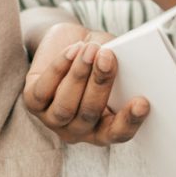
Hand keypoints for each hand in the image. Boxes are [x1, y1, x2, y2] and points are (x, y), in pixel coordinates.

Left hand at [23, 23, 149, 144]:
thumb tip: (127, 60)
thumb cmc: (99, 54)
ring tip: (89, 49)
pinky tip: (73, 49)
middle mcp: (78, 130)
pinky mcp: (32, 103)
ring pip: (65, 106)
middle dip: (100, 85)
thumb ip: (120, 65)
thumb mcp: (113, 58)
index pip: (118, 133)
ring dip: (79, 76)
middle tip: (107, 58)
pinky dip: (60, 67)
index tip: (143, 102)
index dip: (129, 121)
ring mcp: (53, 120)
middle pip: (89, 115)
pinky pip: (45, 89)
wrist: (70, 43)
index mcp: (104, 128)